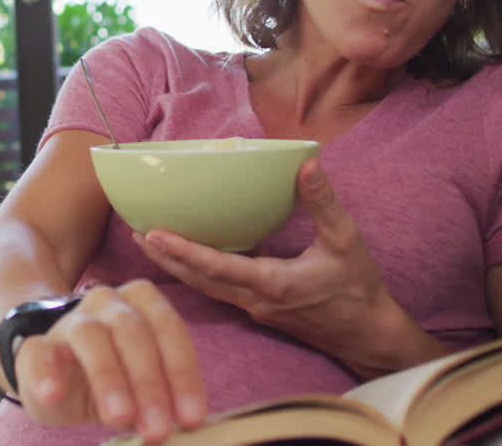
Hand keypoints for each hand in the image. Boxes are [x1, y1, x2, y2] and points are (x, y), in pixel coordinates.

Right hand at [12, 280, 207, 442]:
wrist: (58, 372)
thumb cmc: (115, 373)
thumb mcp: (144, 380)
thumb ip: (165, 394)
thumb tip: (187, 424)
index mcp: (143, 303)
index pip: (169, 331)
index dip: (183, 375)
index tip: (191, 418)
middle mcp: (108, 302)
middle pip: (132, 332)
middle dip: (149, 382)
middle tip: (157, 429)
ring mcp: (69, 321)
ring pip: (90, 336)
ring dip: (108, 377)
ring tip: (119, 417)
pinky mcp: (36, 346)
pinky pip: (38, 353)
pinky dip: (46, 373)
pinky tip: (54, 394)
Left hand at [134, 158, 431, 377]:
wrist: (367, 335)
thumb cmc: (358, 289)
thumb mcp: (346, 241)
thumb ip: (323, 203)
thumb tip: (308, 165)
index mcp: (273, 284)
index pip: (218, 267)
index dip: (184, 251)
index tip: (153, 233)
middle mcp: (255, 300)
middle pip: (198, 280)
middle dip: (164, 257)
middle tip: (133, 231)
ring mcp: (254, 308)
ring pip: (204, 288)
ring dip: (175, 265)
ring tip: (148, 241)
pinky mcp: (258, 309)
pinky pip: (218, 290)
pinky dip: (196, 272)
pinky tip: (185, 255)